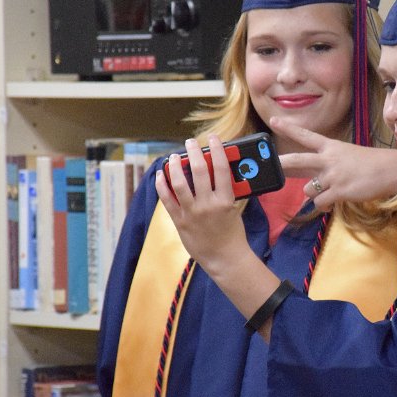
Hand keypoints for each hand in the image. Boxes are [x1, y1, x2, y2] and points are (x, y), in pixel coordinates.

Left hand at [156, 136, 253, 274]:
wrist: (224, 258)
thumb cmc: (233, 233)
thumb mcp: (235, 209)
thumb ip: (226, 191)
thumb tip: (217, 171)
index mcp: (226, 200)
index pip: (222, 168)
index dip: (218, 149)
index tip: (214, 138)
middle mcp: (208, 204)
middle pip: (200, 170)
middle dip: (194, 152)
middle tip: (191, 143)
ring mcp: (192, 213)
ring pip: (180, 182)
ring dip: (175, 166)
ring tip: (174, 156)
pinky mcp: (180, 221)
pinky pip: (167, 199)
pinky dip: (162, 185)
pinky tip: (161, 174)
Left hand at [270, 116, 396, 209]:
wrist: (391, 171)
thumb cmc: (371, 164)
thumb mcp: (347, 156)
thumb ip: (327, 165)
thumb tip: (310, 181)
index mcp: (331, 147)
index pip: (306, 136)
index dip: (288, 129)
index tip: (273, 122)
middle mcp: (329, 159)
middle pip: (297, 159)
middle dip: (282, 163)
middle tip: (271, 165)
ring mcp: (332, 175)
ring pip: (307, 189)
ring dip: (314, 194)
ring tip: (330, 193)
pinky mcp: (338, 190)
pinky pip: (320, 203)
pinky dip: (324, 206)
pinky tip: (334, 203)